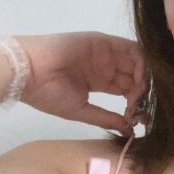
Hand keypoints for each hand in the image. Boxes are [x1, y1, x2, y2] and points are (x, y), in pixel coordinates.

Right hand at [16, 32, 149, 136]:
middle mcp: (106, 65)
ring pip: (137, 63)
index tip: (140, 120)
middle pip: (135, 76)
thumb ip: (107, 118)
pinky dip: (141, 64)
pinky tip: (140, 82)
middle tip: (144, 110)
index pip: (128, 90)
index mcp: (99, 81)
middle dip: (144, 93)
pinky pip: (131, 50)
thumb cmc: (49, 93)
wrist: (29, 73)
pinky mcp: (104, 42)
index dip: (138, 104)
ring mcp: (106, 53)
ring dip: (144, 80)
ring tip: (139, 98)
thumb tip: (129, 131)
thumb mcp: (81, 110)